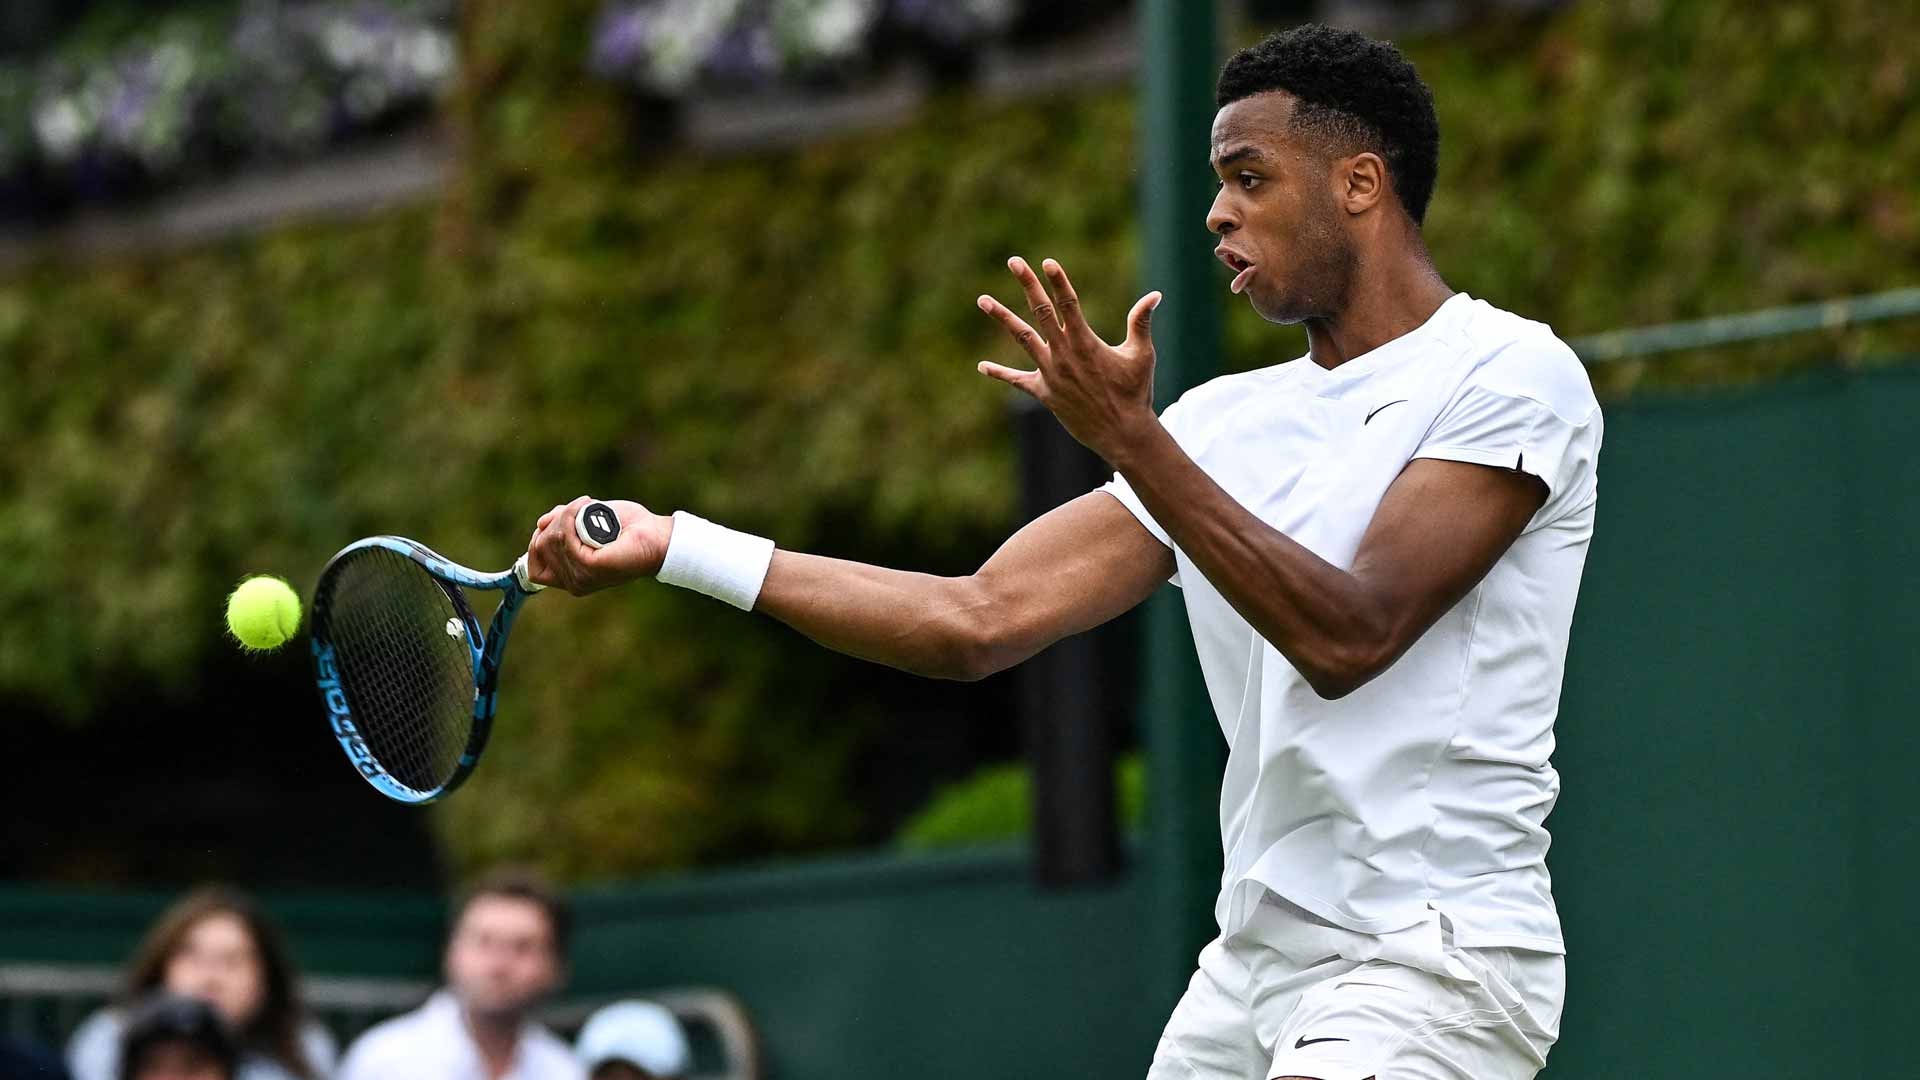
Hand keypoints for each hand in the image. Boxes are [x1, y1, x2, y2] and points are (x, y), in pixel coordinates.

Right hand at [524, 496, 671, 594]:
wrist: (657, 536)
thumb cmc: (627, 530)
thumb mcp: (587, 523)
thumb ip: (563, 524)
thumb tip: (541, 523)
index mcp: (572, 578)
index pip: (534, 570)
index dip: (537, 542)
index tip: (551, 523)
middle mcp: (574, 583)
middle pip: (540, 547)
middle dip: (555, 521)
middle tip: (580, 507)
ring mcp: (581, 578)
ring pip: (550, 540)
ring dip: (565, 515)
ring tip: (587, 504)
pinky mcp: (591, 567)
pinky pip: (565, 537)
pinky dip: (571, 517)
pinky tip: (587, 507)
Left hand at [976, 256, 1162, 462]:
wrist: (1122, 433)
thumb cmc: (1136, 393)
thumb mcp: (1142, 355)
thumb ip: (1141, 323)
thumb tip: (1155, 295)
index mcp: (1086, 342)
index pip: (1068, 304)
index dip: (1058, 281)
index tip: (1047, 262)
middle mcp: (1064, 353)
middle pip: (1041, 311)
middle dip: (1028, 284)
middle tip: (1014, 261)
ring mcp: (1050, 373)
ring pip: (1022, 338)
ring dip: (1002, 317)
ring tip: (982, 299)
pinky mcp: (1044, 393)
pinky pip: (1017, 381)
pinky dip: (1000, 374)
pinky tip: (982, 367)